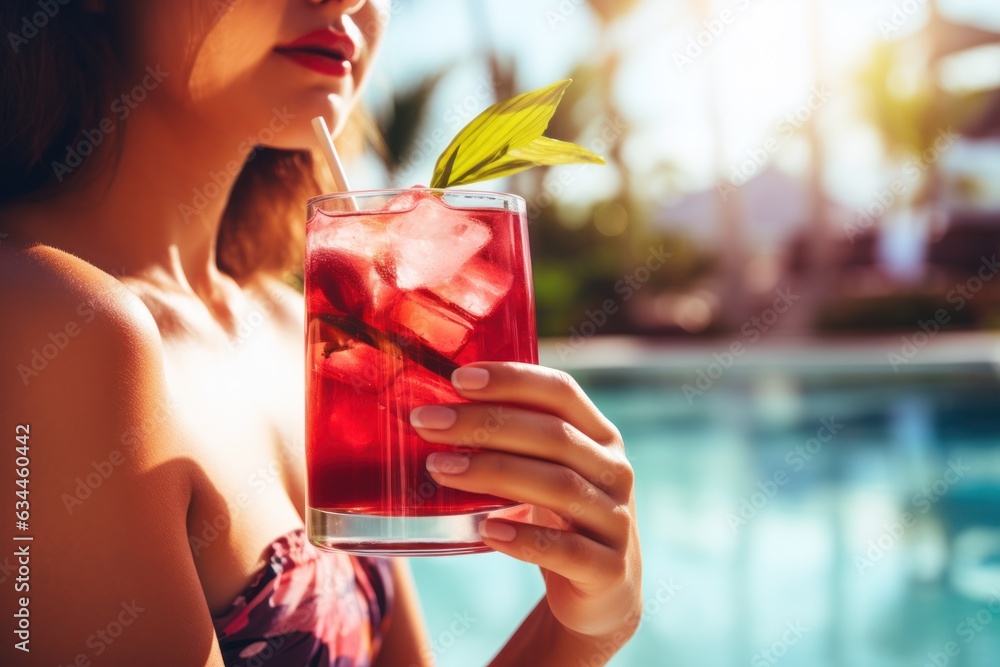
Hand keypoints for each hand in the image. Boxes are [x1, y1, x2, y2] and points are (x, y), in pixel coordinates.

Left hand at [409, 362, 641, 641]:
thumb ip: (511, 440)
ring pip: (559, 487)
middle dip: (485, 423)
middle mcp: (614, 471)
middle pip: (554, 435)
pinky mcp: (608, 570)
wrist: (602, 590)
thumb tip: (433, 410)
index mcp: (599, 436)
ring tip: (440, 469)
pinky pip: (566, 551)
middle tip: (427, 423)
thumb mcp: (546, 470)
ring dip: (493, 473)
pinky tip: (485, 531)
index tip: (458, 379)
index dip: (512, 379)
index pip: (561, 391)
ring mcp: (616, 521)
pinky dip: (523, 540)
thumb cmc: (558, 517)